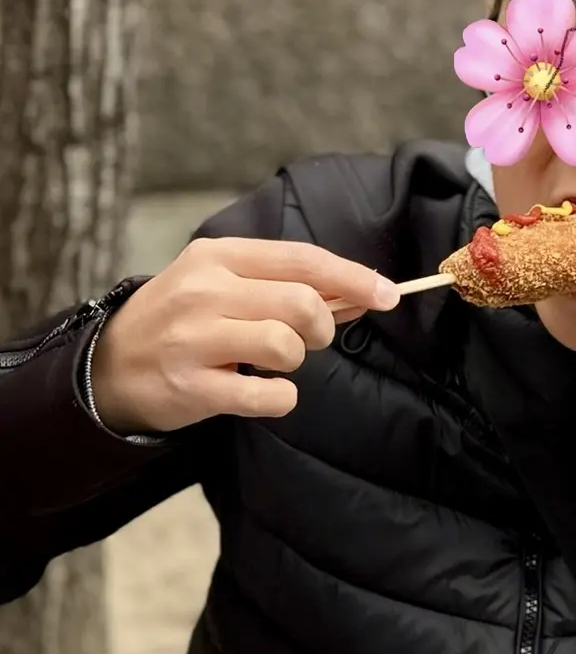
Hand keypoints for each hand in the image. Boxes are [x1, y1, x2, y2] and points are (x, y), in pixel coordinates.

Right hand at [90, 237, 400, 433]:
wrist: (109, 367)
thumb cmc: (180, 320)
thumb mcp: (224, 284)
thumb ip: (287, 284)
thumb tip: (360, 292)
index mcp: (218, 256)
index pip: (302, 259)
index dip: (353, 277)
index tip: (388, 294)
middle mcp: (205, 291)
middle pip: (302, 302)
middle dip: (322, 326)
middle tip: (308, 339)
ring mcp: (195, 339)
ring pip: (286, 346)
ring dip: (294, 361)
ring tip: (269, 363)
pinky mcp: (192, 386)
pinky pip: (268, 395)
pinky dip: (280, 398)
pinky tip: (261, 391)